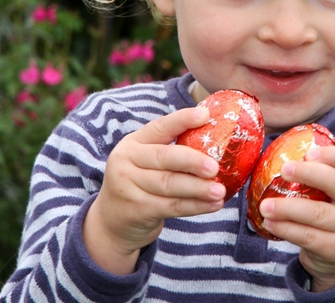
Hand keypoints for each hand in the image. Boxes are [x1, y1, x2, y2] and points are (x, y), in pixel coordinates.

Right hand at [83, 107, 226, 274]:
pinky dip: (196, 206)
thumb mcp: (146, 161)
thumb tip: (217, 137)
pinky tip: (213, 205)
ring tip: (220, 190)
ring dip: (199, 188)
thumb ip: (172, 150)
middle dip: (193, 161)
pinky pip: (172, 206)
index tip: (205, 115)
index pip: (159, 127)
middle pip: (164, 158)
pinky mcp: (137, 210)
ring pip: (170, 185)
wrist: (113, 220)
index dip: (182, 120)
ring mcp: (128, 186)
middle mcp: (126, 161)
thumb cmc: (142, 182)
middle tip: (215, 167)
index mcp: (133, 142)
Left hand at [259, 146, 334, 291]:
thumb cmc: (331, 209)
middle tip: (283, 169)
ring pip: (319, 213)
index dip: (331, 155)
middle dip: (308, 174)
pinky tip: (270, 223)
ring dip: (288, 208)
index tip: (307, 153)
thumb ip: (317, 174)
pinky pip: (310, 237)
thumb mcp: (334, 191)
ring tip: (265, 205)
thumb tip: (278, 156)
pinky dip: (287, 229)